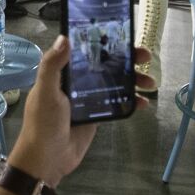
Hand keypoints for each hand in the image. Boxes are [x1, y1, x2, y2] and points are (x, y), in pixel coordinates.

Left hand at [9, 37, 152, 186]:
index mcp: (62, 73)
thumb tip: (65, 37)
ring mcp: (88, 98)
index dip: (104, 41)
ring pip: (114, 82)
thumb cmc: (43, 123)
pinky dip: (130, 101)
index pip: (85, 50)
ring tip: (150, 82)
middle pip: (104, 64)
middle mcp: (76, 82)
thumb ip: (52, 65)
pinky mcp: (96, 115)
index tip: (123, 35)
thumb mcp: (45, 92)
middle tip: (145, 56)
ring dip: (133, 80)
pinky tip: (144, 102)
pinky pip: (116, 103)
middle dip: (126, 59)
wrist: (48, 159)